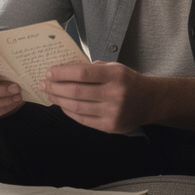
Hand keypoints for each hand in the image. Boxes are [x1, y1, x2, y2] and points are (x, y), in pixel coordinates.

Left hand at [39, 61, 154, 134]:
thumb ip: (92, 69)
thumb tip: (64, 71)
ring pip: (77, 107)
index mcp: (116, 75)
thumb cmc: (128, 81)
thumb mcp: (114, 68)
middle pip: (76, 91)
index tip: (49, 72)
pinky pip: (83, 119)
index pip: (82, 73)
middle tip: (44, 84)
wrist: (150, 101)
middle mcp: (115, 94)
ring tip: (49, 94)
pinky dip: (69, 111)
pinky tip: (63, 105)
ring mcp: (112, 112)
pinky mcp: (110, 126)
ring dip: (59, 100)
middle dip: (55, 87)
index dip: (62, 72)